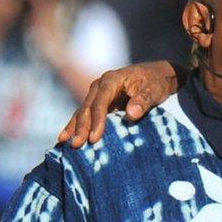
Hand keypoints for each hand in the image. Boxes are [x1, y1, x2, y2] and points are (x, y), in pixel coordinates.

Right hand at [57, 61, 180, 146]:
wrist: (157, 76)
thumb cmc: (155, 82)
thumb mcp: (153, 90)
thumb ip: (143, 100)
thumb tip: (131, 114)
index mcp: (112, 79)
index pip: (101, 102)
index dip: (97, 121)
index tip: (94, 138)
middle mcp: (100, 85)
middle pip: (88, 107)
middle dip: (81, 127)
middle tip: (76, 145)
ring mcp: (97, 93)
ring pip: (82, 111)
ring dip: (74, 127)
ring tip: (64, 142)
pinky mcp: (98, 102)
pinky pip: (85, 115)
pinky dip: (76, 126)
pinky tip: (66, 138)